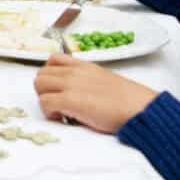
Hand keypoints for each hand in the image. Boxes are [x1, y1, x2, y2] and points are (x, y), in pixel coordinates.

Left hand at [33, 53, 157, 133]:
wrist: (141, 109)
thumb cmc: (130, 102)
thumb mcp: (106, 82)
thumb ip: (87, 82)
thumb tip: (77, 95)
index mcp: (85, 66)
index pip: (54, 60)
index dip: (51, 77)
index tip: (59, 91)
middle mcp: (75, 72)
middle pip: (41, 74)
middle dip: (45, 90)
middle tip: (58, 104)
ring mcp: (71, 84)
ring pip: (38, 84)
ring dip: (44, 99)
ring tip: (60, 112)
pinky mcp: (70, 100)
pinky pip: (44, 102)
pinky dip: (48, 112)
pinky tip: (63, 119)